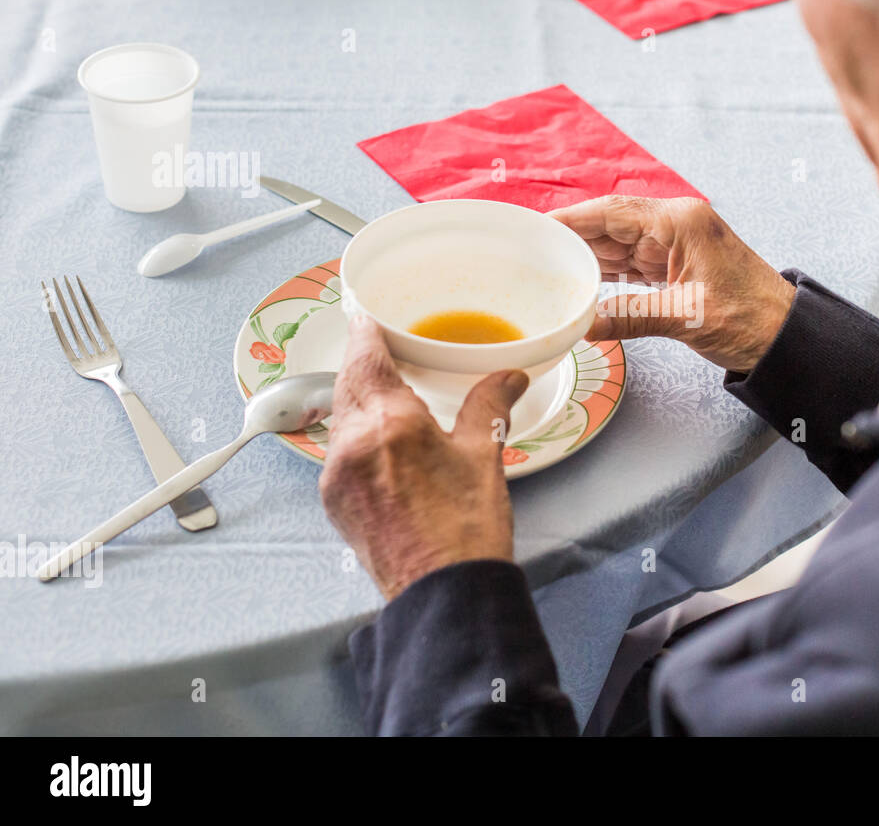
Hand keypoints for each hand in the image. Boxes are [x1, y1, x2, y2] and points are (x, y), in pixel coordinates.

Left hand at [318, 316, 528, 600]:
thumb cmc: (464, 532)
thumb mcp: (482, 456)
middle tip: (381, 352)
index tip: (367, 319)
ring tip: (386, 398)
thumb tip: (507, 378)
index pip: (365, 357)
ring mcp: (337, 475)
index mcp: (391, 422)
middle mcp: (353, 443)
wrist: (442, 594)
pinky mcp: (334, 501)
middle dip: (362, 365)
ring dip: (357, 401)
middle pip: (347, 385)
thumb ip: (488, 405)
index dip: (365, 333)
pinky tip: (381, 444)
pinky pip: (338, 452)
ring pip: (339, 418)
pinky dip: (355, 436)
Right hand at [550, 196, 794, 372]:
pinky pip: (630, 263)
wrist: (785, 337)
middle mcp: (675, 225)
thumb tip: (584, 326)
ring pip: (617, 244)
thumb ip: (630, 316)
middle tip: (528, 250)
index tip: (535, 226)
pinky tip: (579, 281)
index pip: (611, 212)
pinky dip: (605, 273)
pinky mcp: (676, 266)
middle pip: (609, 224)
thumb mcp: (685, 317)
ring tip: (544, 266)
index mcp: (679, 222)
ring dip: (585, 256)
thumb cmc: (750, 319)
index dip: (569, 219)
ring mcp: (675, 245)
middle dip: (571, 237)